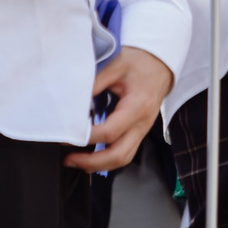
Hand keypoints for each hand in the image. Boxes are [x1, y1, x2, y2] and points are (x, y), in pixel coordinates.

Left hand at [71, 48, 173, 171]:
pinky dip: (107, 159)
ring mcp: (142, 130)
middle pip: (119, 155)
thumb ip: (94, 83)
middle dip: (92, 162)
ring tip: (77, 161)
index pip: (110, 132)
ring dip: (99, 165)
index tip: (67, 135)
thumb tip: (72, 101)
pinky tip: (91, 156)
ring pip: (123, 158)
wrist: (160, 62)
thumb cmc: (140, 62)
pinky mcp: (139, 131)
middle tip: (69, 159)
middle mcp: (142, 123)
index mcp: (138, 106)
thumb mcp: (115, 66)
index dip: (87, 137)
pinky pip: (125, 152)